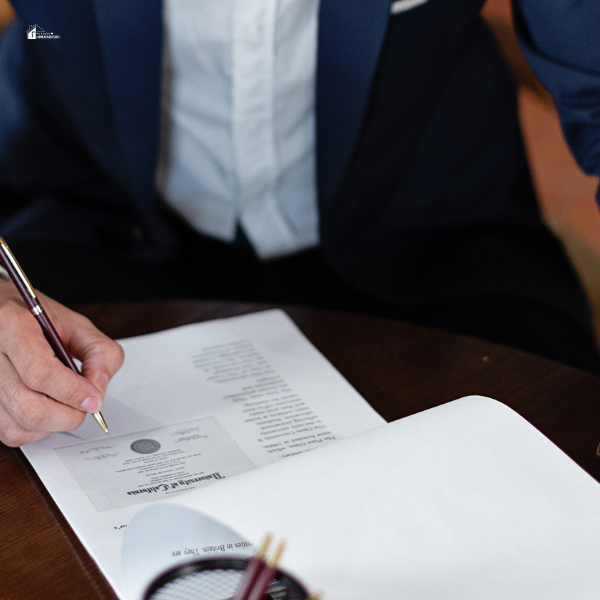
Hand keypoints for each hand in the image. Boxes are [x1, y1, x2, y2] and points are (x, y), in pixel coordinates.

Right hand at [0, 279, 123, 445]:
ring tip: (67, 404)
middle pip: (29, 406)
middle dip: (68, 415)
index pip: (41, 373)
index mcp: (12, 325)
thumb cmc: (39, 320)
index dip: (73, 392)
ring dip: (54, 424)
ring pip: (18, 424)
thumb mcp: (77, 325)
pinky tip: (48, 409)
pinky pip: (9, 431)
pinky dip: (36, 430)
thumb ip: (100, 353)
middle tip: (86, 405)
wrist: (4, 314)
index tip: (94, 398)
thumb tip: (97, 389)